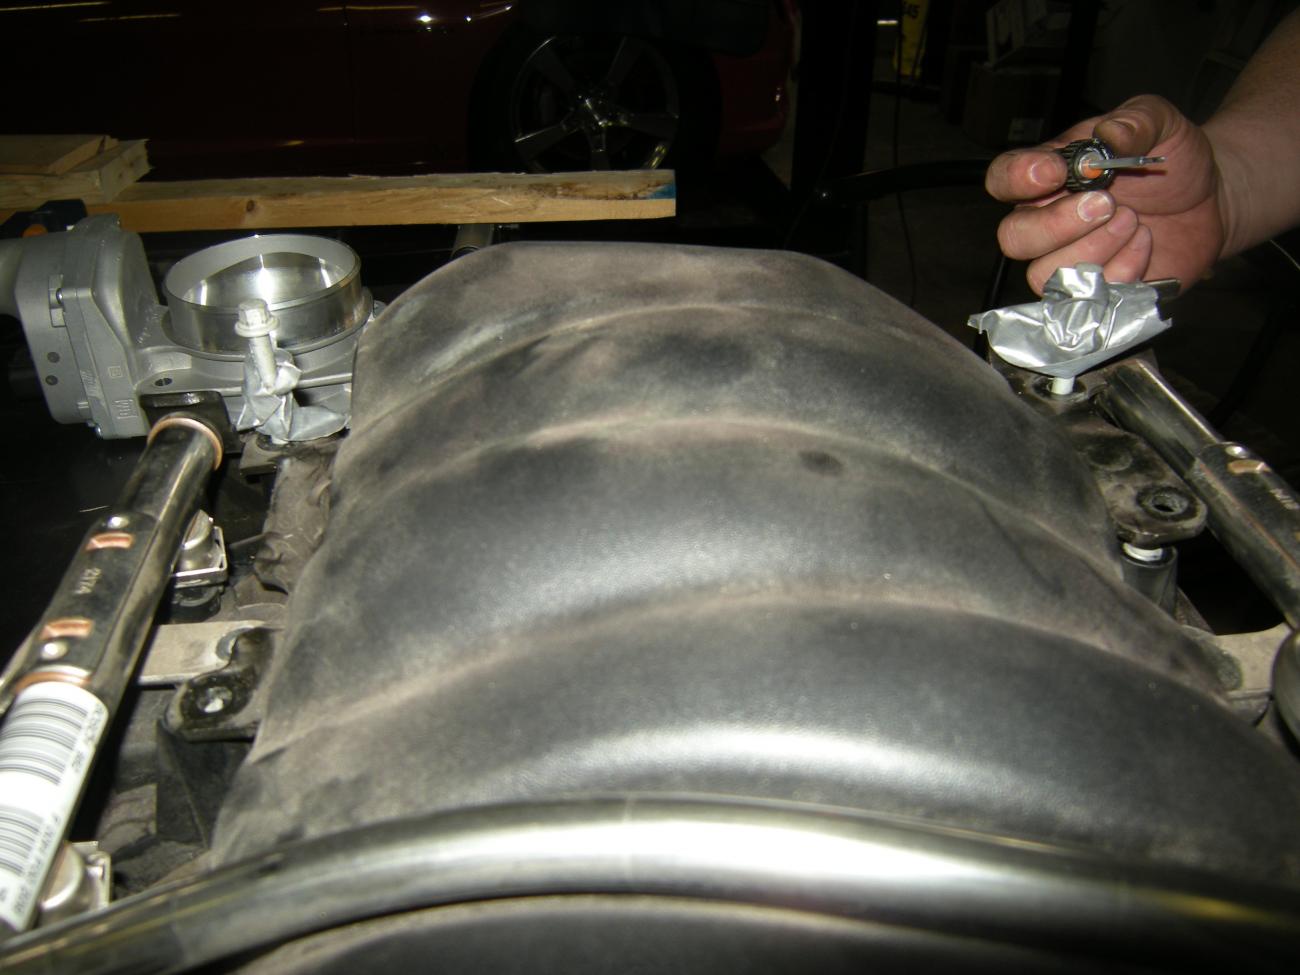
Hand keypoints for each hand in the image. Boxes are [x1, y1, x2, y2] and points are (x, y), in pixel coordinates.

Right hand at [985, 95, 1224, 294]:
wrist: (1213, 200)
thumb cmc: (1174, 160)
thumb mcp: (1161, 123)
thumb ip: (1134, 121)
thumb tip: (1109, 135)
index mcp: (1050, 174)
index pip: (1003, 178)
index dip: (1017, 179)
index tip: (1054, 172)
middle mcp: (1048, 220)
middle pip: (1013, 238)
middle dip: (1056, 226)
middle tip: (1107, 204)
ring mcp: (1068, 259)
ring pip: (1045, 274)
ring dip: (1094, 249)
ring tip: (1134, 222)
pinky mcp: (1095, 291)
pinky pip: (1086, 298)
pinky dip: (1120, 270)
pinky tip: (1143, 244)